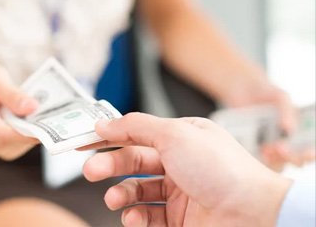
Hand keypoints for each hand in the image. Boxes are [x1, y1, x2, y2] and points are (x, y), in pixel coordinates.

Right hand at [0, 62, 39, 160]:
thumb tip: (32, 108)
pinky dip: (28, 136)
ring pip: (16, 147)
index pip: (2, 134)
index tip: (47, 128)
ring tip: (41, 116)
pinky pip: (17, 146)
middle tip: (50, 117)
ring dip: (31, 134)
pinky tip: (33, 121)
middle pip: (10, 142)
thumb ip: (11, 94)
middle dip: (32, 132)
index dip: (25, 134)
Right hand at [83, 113, 291, 226]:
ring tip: (115, 200)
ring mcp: (181, 193)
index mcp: (182, 138)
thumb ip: (136, 127)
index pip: (138, 133)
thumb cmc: (222, 170)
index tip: (86, 140)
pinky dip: (135, 218)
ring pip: (138, 191)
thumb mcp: (175, 135)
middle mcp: (180, 164)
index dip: (110, 135)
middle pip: (134, 162)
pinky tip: (132, 218)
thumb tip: (106, 123)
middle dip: (109, 166)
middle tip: (90, 171)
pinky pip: (148, 217)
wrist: (253, 214)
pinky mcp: (180, 220)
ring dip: (121, 195)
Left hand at [229, 85, 313, 170]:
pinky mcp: (254, 148)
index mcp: (301, 131)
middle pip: (297, 160)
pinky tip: (255, 151)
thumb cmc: (267, 93)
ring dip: (275, 160)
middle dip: (292, 157)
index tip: (308, 152)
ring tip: (265, 148)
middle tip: (281, 147)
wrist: (242, 90)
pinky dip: (258, 160)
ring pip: (278, 164)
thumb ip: (287, 111)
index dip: (312, 153)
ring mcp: (271, 147)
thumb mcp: (280, 97)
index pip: (311, 149)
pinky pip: (257, 161)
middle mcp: (289, 143)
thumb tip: (289, 129)